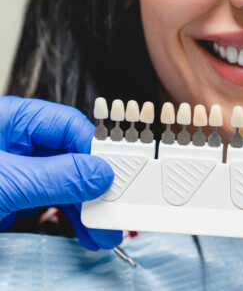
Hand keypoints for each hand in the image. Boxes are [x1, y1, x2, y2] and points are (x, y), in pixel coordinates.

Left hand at [0, 96, 121, 249]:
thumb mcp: (2, 181)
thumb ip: (56, 176)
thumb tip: (100, 173)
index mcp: (12, 121)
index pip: (70, 127)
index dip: (98, 151)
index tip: (118, 176)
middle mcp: (17, 143)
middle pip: (72, 159)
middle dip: (95, 188)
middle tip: (115, 212)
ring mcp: (16, 173)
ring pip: (65, 185)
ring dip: (86, 210)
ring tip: (102, 234)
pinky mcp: (12, 199)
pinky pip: (51, 205)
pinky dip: (68, 220)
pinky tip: (80, 232)